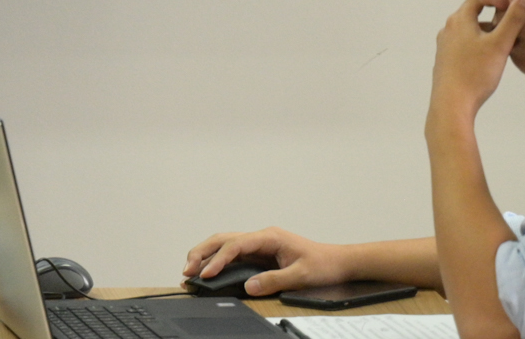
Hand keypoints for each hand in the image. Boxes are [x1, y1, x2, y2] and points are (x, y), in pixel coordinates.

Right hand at [184, 227, 350, 296]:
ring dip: (206, 254)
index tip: (206, 274)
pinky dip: (217, 260)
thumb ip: (274, 280)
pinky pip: (232, 254)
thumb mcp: (301, 275)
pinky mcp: (259, 254)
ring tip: (190, 269)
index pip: (236, 245)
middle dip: (202, 252)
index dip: (218, 259)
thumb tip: (249, 286)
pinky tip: (208, 269)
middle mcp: (261, 237)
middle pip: (223, 239)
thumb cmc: (322, 265)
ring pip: (224, 244)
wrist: (338, 261)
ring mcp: (259, 244)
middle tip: (186, 270)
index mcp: (269, 237)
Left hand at [430, 0, 524, 125]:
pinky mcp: (447, 59)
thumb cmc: (475, 73)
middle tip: (514, 18)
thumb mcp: (500, 44)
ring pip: (469, 30)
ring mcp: (445, 44)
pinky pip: (465, 43)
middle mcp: (449, 28)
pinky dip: (479, 43)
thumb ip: (514, 19)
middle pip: (473, 13)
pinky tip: (492, 56)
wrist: (452, 103)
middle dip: (493, 14)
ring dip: (487, 30)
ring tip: (507, 39)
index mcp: (459, 20)